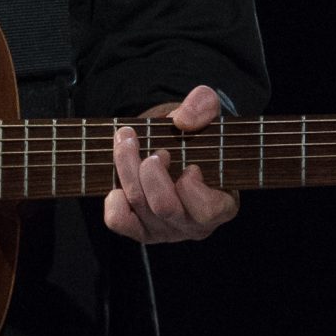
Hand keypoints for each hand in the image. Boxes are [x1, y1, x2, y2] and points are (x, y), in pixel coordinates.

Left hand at [104, 85, 237, 242]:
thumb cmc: (196, 136)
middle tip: (156, 150)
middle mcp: (193, 225)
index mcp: (222, 205)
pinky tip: (119, 179)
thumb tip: (183, 121)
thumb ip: (204, 105)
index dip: (193, 187)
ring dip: (127, 168)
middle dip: (151, 170)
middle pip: (164, 206)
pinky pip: (119, 222)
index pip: (208, 210)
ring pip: (139, 205)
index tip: (191, 164)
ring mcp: (166, 230)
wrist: (175, 147)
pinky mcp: (140, 229)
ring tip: (128, 142)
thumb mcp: (207, 112)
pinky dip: (114, 199)